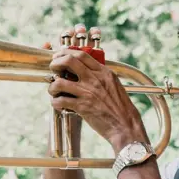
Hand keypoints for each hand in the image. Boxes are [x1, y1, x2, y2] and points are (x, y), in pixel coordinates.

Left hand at [47, 24, 148, 153]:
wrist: (125, 126)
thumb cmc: (121, 108)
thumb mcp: (114, 85)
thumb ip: (101, 76)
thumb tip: (86, 70)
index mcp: (104, 72)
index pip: (81, 54)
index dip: (66, 52)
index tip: (60, 55)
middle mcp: (95, 79)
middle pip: (68, 61)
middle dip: (56, 63)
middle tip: (53, 69)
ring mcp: (88, 93)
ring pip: (59, 82)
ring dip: (52, 86)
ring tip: (54, 91)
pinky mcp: (82, 107)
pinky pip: (60, 101)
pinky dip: (55, 103)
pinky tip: (58, 104)